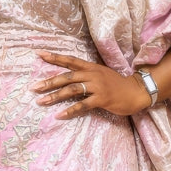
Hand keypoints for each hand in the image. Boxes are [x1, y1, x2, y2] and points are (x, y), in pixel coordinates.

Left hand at [32, 52, 149, 118]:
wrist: (136, 91)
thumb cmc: (116, 85)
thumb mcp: (100, 74)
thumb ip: (86, 75)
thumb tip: (69, 78)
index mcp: (91, 67)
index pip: (70, 60)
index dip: (55, 57)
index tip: (39, 54)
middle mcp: (92, 74)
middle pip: (67, 76)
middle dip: (49, 82)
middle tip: (34, 87)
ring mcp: (97, 86)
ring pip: (71, 90)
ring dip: (55, 96)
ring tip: (41, 101)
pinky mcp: (101, 99)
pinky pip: (82, 105)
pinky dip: (70, 110)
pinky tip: (59, 115)